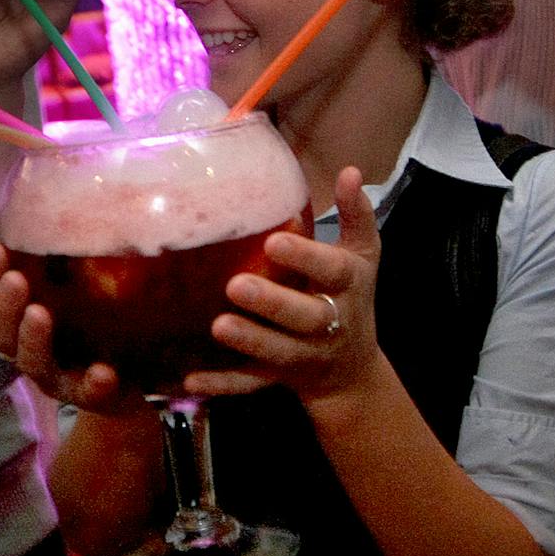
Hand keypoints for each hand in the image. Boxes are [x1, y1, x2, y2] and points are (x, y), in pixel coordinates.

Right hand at [0, 241, 132, 413]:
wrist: (136, 368)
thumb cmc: (94, 310)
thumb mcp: (78, 272)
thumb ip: (61, 245)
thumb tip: (51, 189)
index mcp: (18, 315)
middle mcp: (27, 345)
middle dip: (4, 305)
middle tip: (17, 280)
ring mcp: (55, 374)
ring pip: (31, 363)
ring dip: (32, 339)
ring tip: (41, 314)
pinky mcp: (87, 394)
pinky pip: (85, 394)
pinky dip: (91, 384)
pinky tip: (103, 371)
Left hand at [185, 168, 392, 412]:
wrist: (351, 370)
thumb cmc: (349, 295)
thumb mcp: (362, 255)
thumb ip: (355, 215)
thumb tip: (350, 170)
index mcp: (347, 286)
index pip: (332, 270)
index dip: (306, 258)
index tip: (275, 241)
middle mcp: (328, 323)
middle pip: (304, 317)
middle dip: (272, 303)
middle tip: (236, 285)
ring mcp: (302, 355)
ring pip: (277, 352)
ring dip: (249, 341)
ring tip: (218, 326)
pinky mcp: (276, 378)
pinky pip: (248, 384)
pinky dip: (222, 384)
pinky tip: (192, 380)